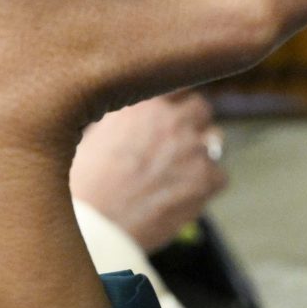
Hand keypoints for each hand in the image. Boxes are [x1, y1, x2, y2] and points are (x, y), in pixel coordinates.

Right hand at [71, 94, 227, 252]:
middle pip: (201, 108)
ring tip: (177, 176)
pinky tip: (181, 197)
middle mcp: (172, 118)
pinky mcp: (206, 178)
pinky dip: (205, 186)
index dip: (175, 100)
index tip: (170, 112)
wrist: (95, 225)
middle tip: (179, 144)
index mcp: (145, 101)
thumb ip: (128, 118)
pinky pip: (219, 176)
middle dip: (193, 124)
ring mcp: (193, 147)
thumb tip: (142, 117)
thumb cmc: (87, 184)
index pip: (177, 82)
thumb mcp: (98, 133)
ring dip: (200, 155)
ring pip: (214, 141)